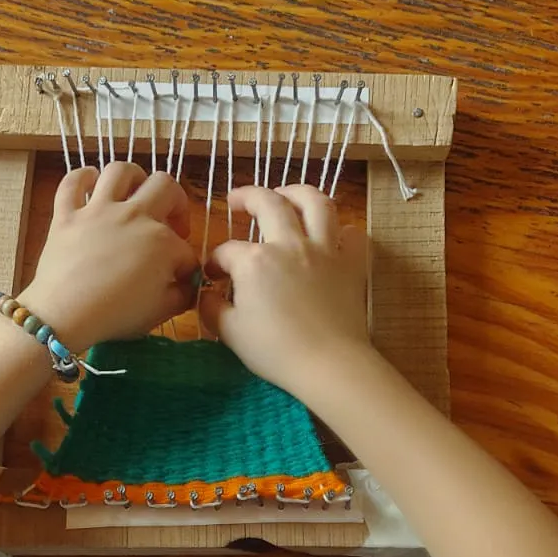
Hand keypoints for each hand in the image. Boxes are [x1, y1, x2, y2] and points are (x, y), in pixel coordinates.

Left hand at [20, 162, 198, 350]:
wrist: (65, 314)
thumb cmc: (116, 316)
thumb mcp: (160, 311)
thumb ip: (182, 294)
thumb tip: (188, 284)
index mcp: (162, 241)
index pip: (185, 249)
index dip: (187, 265)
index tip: (181, 280)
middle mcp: (134, 215)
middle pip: (165, 186)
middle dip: (176, 202)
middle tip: (171, 224)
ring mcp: (98, 210)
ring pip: (121, 171)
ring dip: (134, 178)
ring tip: (135, 194)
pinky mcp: (67, 213)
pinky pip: (72, 182)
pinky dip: (82, 178)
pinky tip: (90, 184)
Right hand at [200, 184, 370, 402]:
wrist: (328, 364)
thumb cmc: (275, 351)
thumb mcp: (230, 333)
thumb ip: (212, 308)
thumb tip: (205, 294)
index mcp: (255, 261)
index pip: (226, 251)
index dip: (215, 261)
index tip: (212, 275)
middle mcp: (289, 245)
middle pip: (268, 203)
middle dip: (248, 197)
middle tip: (237, 201)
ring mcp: (324, 250)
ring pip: (315, 203)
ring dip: (298, 192)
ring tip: (286, 195)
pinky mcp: (351, 265)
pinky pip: (352, 235)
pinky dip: (343, 231)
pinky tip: (334, 236)